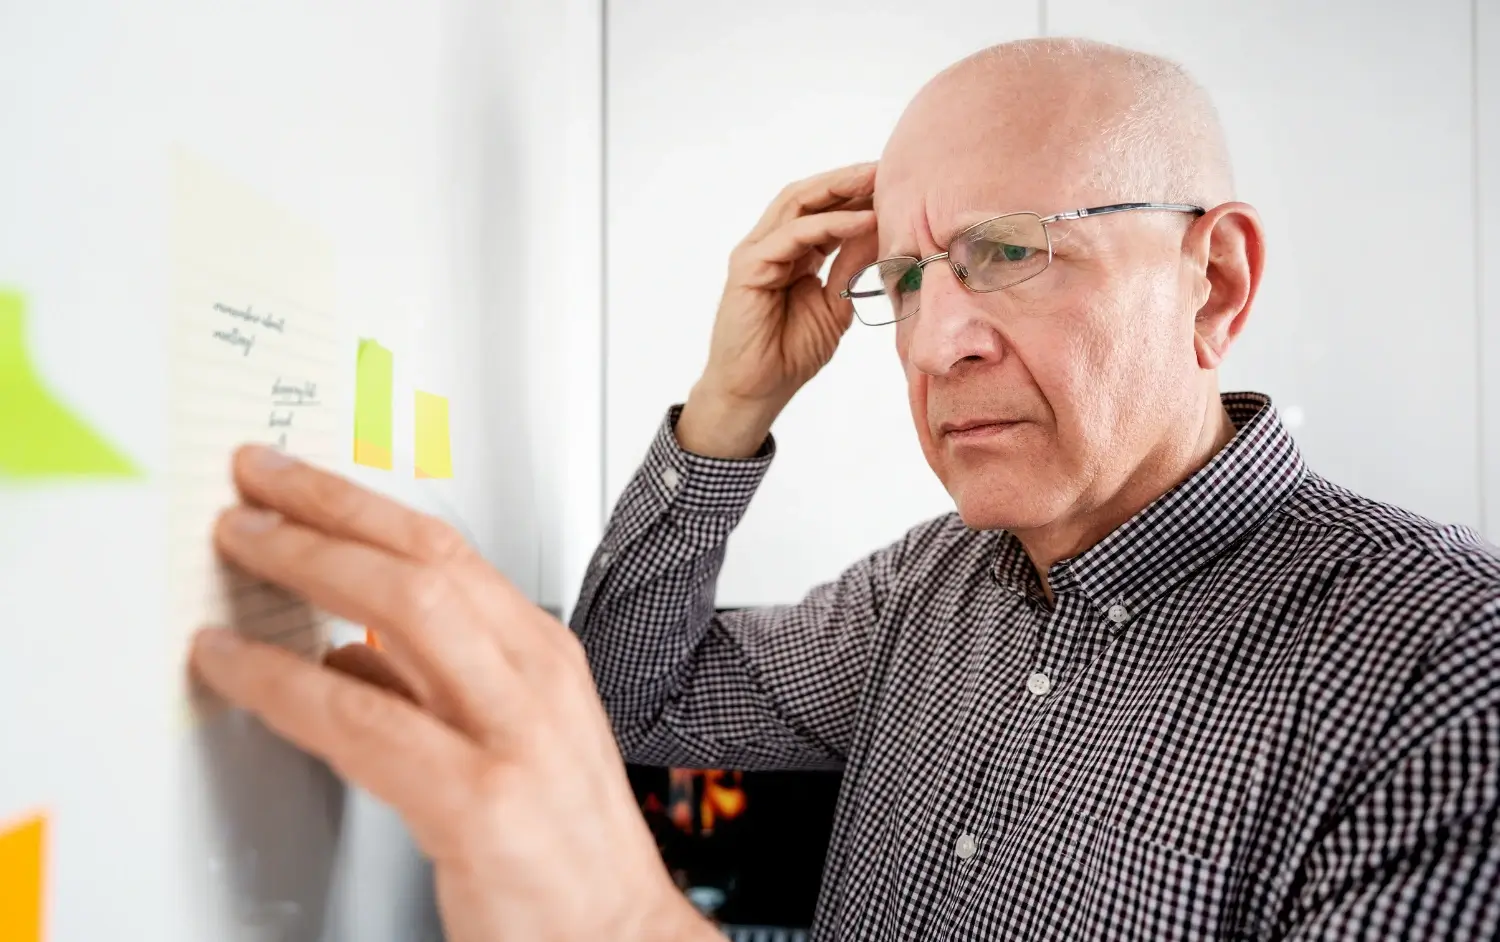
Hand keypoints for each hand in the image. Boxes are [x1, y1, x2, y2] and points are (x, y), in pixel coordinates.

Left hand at [188, 445, 716, 941]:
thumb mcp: (509, 734)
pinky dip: (285, 683)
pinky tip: (239, 669)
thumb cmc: (562, 841)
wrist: (613, 932)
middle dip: (327, 511)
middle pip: (425, 560)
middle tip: (251, 491)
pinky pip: (364, 722)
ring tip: (241, 552)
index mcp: (542, 654)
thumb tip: (342, 649)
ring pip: (405, 612)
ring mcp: (513, 735)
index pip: (446, 549)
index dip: (359, 503)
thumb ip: (429, 686)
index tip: (293, 480)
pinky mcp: (480, 802)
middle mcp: (535, 678)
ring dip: (307, 567)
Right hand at [677, 162, 879, 457]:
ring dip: (840, 189)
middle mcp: (770, 245)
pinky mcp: (749, 268)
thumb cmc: (790, 354)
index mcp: (791, 252)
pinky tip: (863, 221)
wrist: (757, 391)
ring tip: (877, 180)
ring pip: (798, 204)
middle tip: (888, 166)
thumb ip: (852, 265)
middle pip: (809, 196)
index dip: (856, 193)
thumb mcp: (835, 303)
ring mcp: (757, 253)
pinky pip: (793, 236)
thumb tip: (882, 230)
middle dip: (849, 179)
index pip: (823, 209)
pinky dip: (829, 225)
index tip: (896, 182)